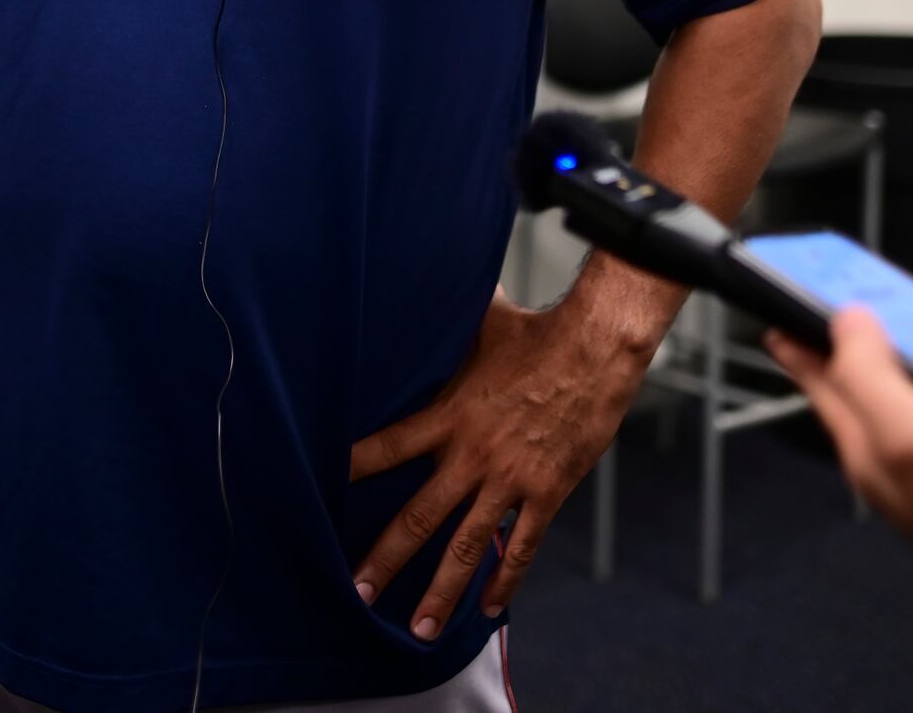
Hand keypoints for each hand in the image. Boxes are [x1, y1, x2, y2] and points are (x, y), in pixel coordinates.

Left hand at [350, 290, 638, 637]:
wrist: (594, 349)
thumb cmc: (534, 329)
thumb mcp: (477, 323)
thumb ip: (443, 323)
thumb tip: (417, 284)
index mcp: (448, 415)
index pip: (387, 447)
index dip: (353, 469)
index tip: (318, 495)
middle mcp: (472, 455)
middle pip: (418, 517)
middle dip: (385, 559)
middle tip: (357, 593)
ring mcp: (509, 479)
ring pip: (465, 546)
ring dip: (441, 591)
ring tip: (419, 629)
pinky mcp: (545, 493)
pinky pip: (521, 546)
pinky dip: (504, 580)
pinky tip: (490, 609)